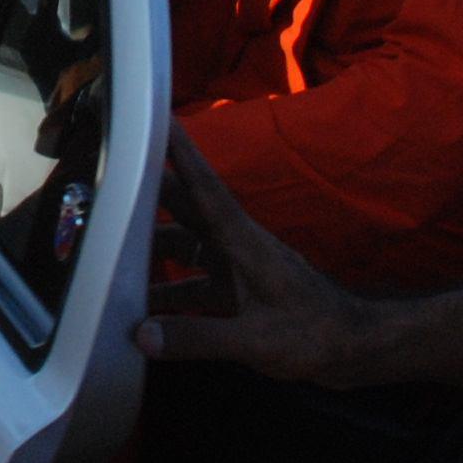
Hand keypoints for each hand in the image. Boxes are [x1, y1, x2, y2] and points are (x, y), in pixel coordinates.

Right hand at [132, 131, 387, 386]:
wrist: (355, 347)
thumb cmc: (316, 333)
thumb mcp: (255, 339)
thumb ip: (198, 337)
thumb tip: (143, 335)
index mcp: (243, 241)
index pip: (205, 186)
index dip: (179, 151)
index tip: (157, 115)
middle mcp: (237, 246)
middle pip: (186, 210)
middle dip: (148, 193)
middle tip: (107, 178)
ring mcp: (239, 268)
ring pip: (187, 248)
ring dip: (153, 251)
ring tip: (112, 257)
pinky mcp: (240, 293)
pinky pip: (195, 282)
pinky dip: (170, 291)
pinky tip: (147, 311)